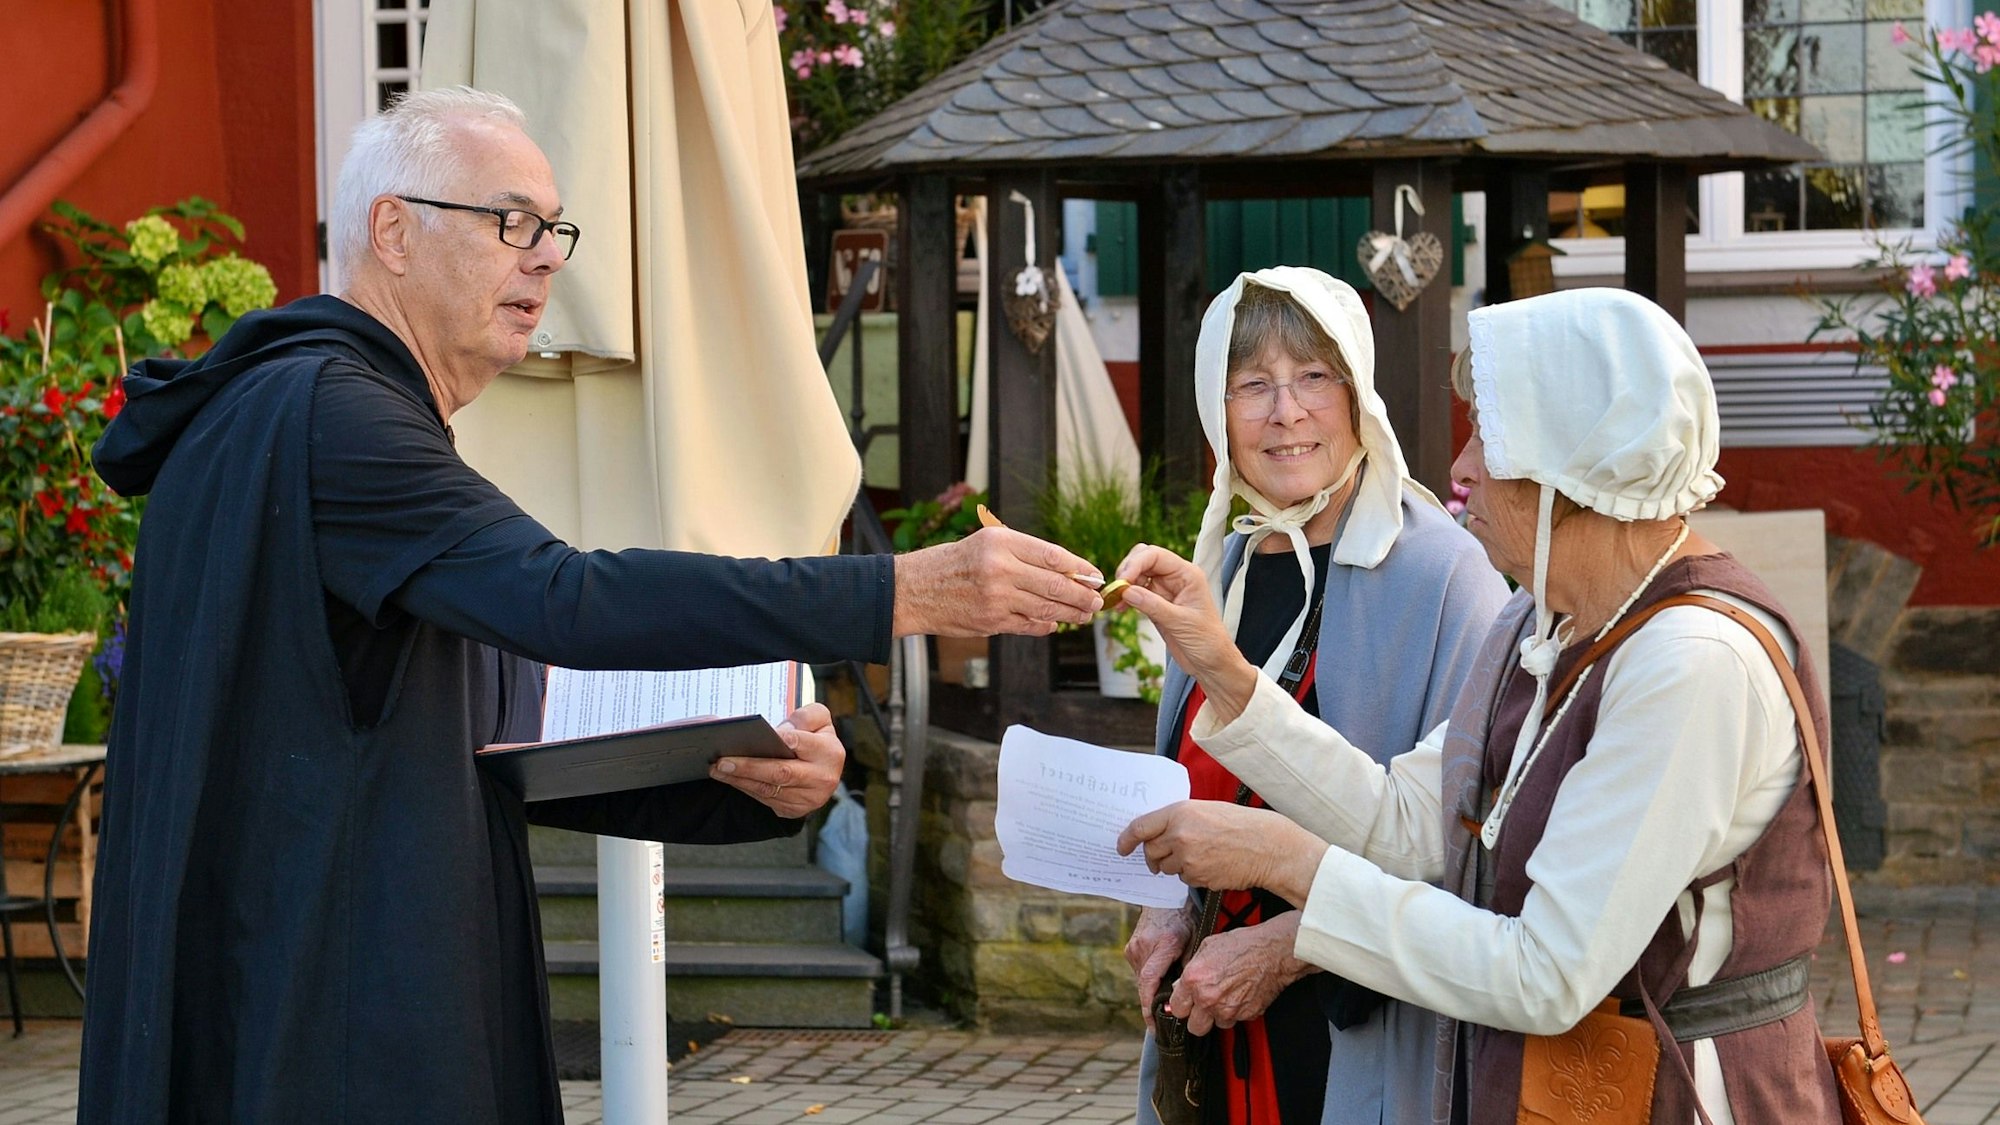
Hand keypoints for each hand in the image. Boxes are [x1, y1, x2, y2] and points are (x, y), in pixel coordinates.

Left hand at [710, 702, 842, 817]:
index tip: (756, 735)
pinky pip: (765, 800)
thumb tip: (781, 732)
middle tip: (722, 760)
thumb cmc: (816, 738)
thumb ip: (806, 716)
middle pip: (781, 773)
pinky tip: (730, 778)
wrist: (823, 768)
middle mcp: (823, 779)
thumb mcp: (819, 719)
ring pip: (769, 790)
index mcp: (830, 753)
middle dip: (749, 766)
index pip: (802, 743)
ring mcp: (810, 799)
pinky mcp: (795, 810)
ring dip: (740, 780)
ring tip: (718, 769)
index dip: (781, 740)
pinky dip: (745, 788)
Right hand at [892, 527, 1101, 637]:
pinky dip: (1046, 626)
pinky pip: (1029, 625)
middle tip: (1097, 601)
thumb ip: (1023, 554)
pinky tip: (1055, 624)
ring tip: (1084, 615)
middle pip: (1056, 585)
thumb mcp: (985, 543)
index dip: (1080, 568)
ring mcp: (996, 598)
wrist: (914, 590)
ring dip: (1071, 614)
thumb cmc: (953, 563)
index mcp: (1001, 542)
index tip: (1095, 576)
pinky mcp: (991, 621)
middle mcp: (1000, 568)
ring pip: (1046, 609)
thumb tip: (1066, 570)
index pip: (1053, 556)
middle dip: (1082, 596)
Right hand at [1113, 545, 1257, 718]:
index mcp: (1188, 575)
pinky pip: (1136, 593)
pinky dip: (1126, 597)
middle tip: (1117, 588)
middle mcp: (1176, 578)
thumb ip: (1153, 605)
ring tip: (1117, 600)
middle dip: (1128, 570)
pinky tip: (1121, 607)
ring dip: (1124, 584)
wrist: (1211, 663)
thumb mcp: (1180, 623)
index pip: (1156, 556)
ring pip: (1138, 575)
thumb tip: (1128, 591)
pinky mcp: (1157, 604)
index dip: (1136, 564)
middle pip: (1144, 559)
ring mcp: (1166, 590)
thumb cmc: (1208, 642)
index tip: (1123, 580)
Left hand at [1117, 801, 1327, 905]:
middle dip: (1154, 856)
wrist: (1267, 846)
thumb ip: (1179, 820)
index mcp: (1180, 812)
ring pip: (1166, 868)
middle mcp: (1179, 834)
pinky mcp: (1197, 876)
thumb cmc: (1240, 825)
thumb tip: (1156, 835)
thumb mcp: (1206, 810)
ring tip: (1200, 856)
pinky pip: (1183, 879)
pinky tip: (1210, 865)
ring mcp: (1187, 858)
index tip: (1121, 847)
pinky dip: (1192, 875)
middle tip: (1165, 856)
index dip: (1127, 839)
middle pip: (1151, 851)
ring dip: (1176, 866)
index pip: (1140, 827)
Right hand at [1124, 903, 1193, 1030]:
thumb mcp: (1194, 941)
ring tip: (1165, 997)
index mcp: (1163, 944)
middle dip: (1152, 1004)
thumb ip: (1189, 967)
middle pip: (1144, 986)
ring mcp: (1133, 948)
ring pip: (1141, 980)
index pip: (1149, 982)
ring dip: (1151, 991)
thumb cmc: (1184, 918)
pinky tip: (1160, 980)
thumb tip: (1187, 994)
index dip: (1149, 1007)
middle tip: (1162, 1020)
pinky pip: (1139, 972)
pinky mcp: (1130, 949)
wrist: (1165, 897)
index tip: (1154, 1024)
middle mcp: (1143, 947)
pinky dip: (1149, 980)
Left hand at [1166, 914, 1315, 1035]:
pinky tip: (1240, 996)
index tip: (1187, 1003)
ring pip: (1216, 1026)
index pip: (1177, 1009)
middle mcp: (1208, 998)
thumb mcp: (1207, 947)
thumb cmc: (1244, 945)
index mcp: (1194, 980)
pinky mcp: (1246, 1015)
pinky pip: (1236, 1020)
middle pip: (1194, 1027)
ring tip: (1226, 997)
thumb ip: (1191, 970)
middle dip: (1198, 1018)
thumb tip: (1182, 985)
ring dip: (1219, 1016)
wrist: (1272, 951)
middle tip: (1204, 1006)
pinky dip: (1237, 1012)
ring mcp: (1228, 1009)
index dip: (1182, 1005)